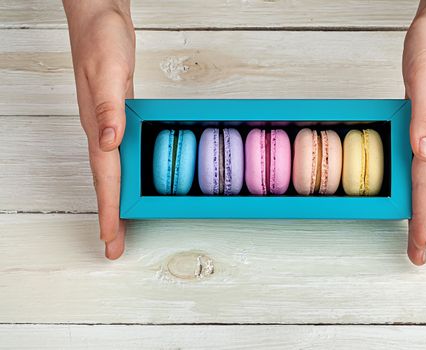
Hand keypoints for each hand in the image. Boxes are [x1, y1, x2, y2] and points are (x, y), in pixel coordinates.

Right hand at [63, 0, 134, 258]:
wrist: (97, 17)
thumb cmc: (101, 39)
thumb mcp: (108, 70)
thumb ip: (108, 107)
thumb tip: (109, 142)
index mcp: (99, 125)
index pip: (106, 176)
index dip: (108, 209)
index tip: (109, 238)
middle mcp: (101, 129)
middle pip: (107, 181)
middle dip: (110, 215)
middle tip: (114, 246)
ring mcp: (108, 123)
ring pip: (113, 171)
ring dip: (116, 199)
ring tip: (120, 224)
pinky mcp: (117, 114)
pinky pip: (121, 154)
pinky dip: (124, 174)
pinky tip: (130, 180)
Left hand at [402, 0, 425, 264]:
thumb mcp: (424, 81)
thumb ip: (425, 119)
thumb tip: (424, 154)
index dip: (421, 218)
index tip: (419, 248)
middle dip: (421, 222)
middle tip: (417, 252)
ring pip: (423, 177)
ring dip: (418, 205)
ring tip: (414, 230)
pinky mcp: (423, 122)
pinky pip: (416, 161)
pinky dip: (412, 180)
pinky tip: (406, 184)